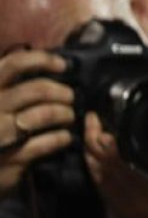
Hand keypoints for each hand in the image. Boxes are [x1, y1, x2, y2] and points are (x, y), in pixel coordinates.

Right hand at [0, 50, 73, 199]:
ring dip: (65, 113)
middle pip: (37, 89)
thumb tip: (52, 66)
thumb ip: (15, 85)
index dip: (42, 60)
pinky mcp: (11, 157)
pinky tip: (65, 138)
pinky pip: (46, 142)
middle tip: (71, 98)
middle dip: (62, 92)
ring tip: (69, 117)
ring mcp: (0, 133)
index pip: (13, 64)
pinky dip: (62, 138)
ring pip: (44, 114)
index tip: (62, 65)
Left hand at [82, 113, 147, 217]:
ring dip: (89, 155)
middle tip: (91, 120)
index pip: (119, 162)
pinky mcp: (118, 217)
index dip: (107, 141)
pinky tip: (95, 162)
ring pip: (96, 178)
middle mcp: (128, 201)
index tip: (104, 121)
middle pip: (101, 167)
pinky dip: (95, 172)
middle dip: (92, 142)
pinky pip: (101, 190)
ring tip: (89, 135)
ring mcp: (120, 210)